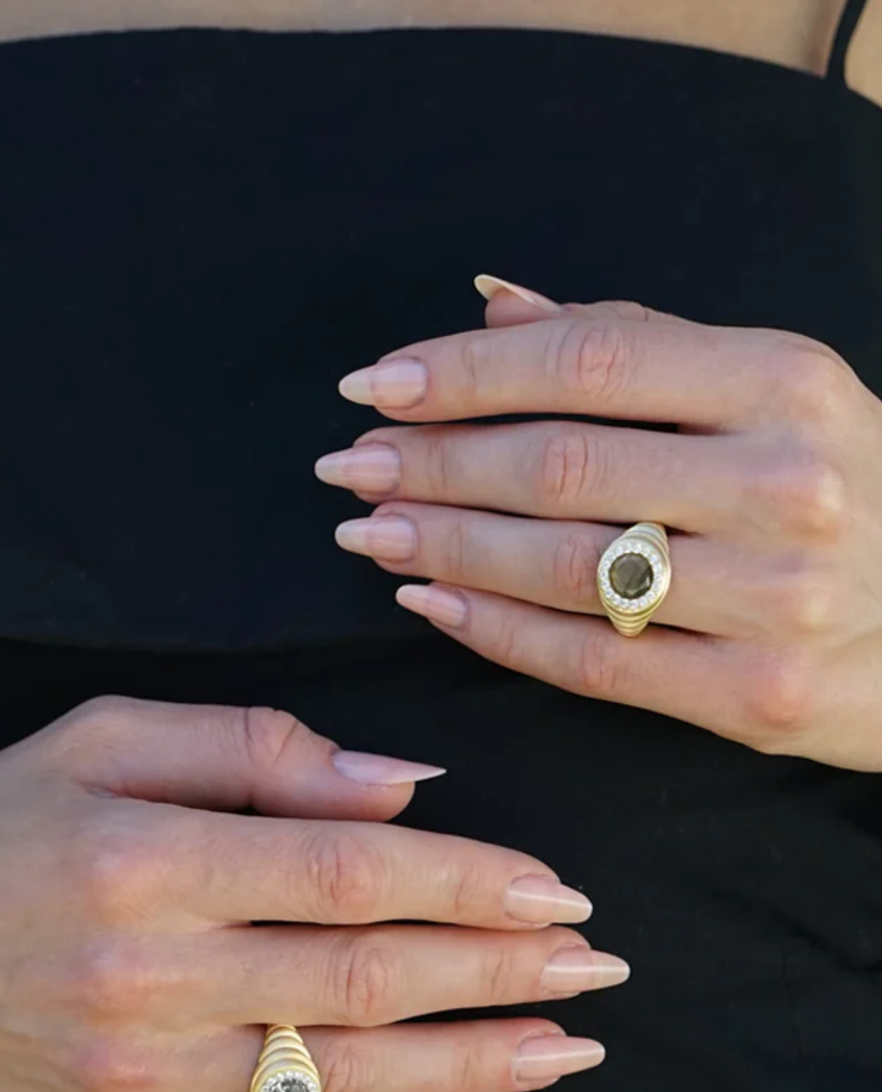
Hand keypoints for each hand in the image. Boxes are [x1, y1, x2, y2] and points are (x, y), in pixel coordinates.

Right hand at [0, 697, 626, 1091]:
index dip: (470, 884)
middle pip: (369, 981)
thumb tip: (401, 784)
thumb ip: (254, 748)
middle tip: (599, 967)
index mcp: (146, 859)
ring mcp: (140, 1086)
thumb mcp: (95, 742)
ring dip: (477, 1064)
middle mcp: (148, 980)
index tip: (557, 889)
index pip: (351, 874)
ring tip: (568, 1047)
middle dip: (504, 974)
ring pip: (346, 1081)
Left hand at [317, 276, 881, 770]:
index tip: (378, 385)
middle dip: (433, 463)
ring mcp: (777, 598)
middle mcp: (787, 483)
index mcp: (785, 381)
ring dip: (445, 546)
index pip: (590, 360)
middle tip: (350, 465)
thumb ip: (636, 346)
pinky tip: (430, 600)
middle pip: (562, 465)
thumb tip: (496, 305)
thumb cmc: (840, 490)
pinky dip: (495, 630)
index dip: (466, 373)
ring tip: (371, 531)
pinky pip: (591, 662)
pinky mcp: (753, 695)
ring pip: (565, 568)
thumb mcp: (769, 394)